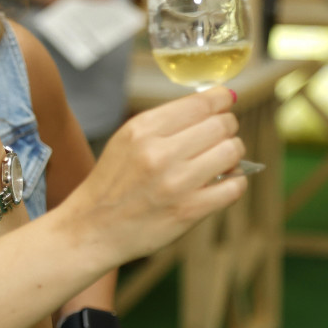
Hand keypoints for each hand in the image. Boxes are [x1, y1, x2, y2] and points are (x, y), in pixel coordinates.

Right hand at [64, 86, 246, 266]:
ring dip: (233, 154)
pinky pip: (235, 186)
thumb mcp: (126, 140)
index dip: (221, 100)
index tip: (225, 102)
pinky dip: (235, 182)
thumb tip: (213, 104)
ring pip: (232, 151)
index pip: (200, 103)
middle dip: (227, 128)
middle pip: (222, 125)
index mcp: (142, 130)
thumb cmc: (112, 183)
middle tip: (220, 137)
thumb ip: (165, 122)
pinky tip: (221, 183)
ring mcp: (176, 183)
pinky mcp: (189, 211)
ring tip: (220, 161)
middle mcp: (159, 153)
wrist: (93, 228)